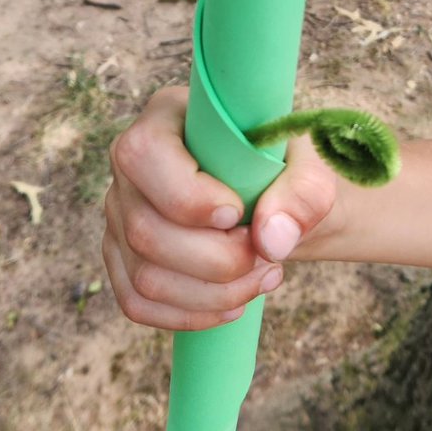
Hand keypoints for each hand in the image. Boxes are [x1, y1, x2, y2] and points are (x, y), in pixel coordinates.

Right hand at [103, 86, 337, 329]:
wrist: (279, 197)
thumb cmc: (288, 169)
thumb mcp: (311, 165)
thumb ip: (303, 192)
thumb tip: (271, 240)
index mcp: (166, 116)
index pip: (144, 155)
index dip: (188, 196)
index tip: (238, 214)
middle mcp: (130, 164)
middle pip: (144, 230)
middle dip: (216, 261)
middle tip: (267, 257)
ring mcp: (120, 213)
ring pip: (144, 276)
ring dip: (212, 294)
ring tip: (262, 277)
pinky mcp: (123, 256)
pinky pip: (138, 303)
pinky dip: (191, 314)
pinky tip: (233, 302)